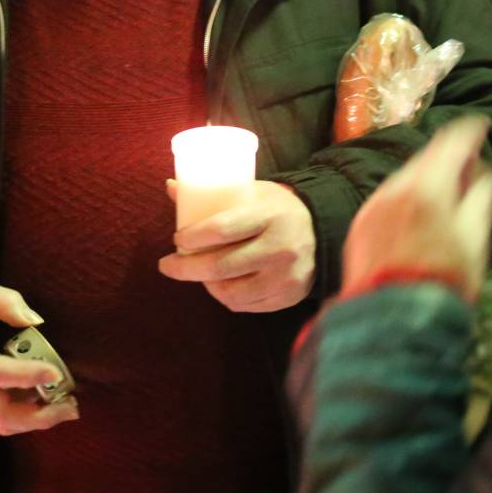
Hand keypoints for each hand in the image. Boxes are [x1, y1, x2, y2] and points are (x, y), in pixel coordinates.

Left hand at [157, 181, 315, 312]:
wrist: (323, 229)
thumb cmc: (277, 208)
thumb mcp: (252, 192)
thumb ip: (214, 194)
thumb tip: (171, 187)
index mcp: (270, 215)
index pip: (222, 229)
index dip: (194, 238)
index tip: (177, 238)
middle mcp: (280, 247)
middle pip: (221, 266)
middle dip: (186, 268)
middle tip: (167, 265)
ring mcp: (286, 276)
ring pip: (231, 292)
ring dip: (207, 285)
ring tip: (198, 274)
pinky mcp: (289, 296)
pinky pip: (246, 305)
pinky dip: (227, 297)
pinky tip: (221, 285)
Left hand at [340, 116, 491, 302]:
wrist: (395, 319)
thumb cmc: (445, 279)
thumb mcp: (475, 240)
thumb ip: (479, 200)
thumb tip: (485, 177)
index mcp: (429, 187)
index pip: (451, 144)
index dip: (469, 132)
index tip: (480, 126)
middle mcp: (396, 188)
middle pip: (424, 159)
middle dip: (446, 156)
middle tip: (465, 163)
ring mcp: (374, 205)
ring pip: (404, 179)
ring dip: (424, 178)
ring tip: (443, 192)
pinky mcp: (360, 224)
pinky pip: (387, 199)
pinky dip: (405, 198)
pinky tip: (417, 214)